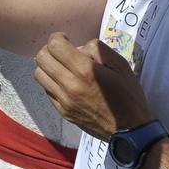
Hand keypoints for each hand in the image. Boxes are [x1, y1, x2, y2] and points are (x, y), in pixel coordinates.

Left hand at [34, 34, 154, 137]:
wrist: (130, 130)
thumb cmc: (128, 95)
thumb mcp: (120, 65)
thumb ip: (97, 49)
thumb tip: (78, 48)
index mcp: (86, 71)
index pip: (54, 45)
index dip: (58, 37)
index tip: (66, 39)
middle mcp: (70, 85)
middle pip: (41, 58)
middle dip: (49, 49)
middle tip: (62, 52)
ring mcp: (64, 101)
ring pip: (39, 74)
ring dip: (48, 66)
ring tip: (62, 67)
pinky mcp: (63, 112)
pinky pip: (46, 90)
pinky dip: (51, 81)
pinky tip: (66, 82)